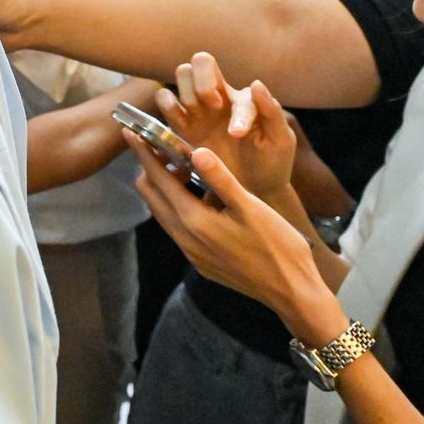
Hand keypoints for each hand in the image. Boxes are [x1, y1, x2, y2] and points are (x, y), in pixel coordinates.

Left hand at [128, 138, 345, 345]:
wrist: (292, 292)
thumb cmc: (278, 247)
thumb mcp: (251, 208)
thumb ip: (220, 179)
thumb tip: (196, 150)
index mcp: (194, 221)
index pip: (158, 178)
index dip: (144, 152)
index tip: (131, 130)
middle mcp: (184, 238)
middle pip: (151, 195)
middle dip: (149, 167)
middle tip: (161, 145)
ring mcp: (191, 253)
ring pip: (162, 212)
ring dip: (163, 187)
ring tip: (180, 167)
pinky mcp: (201, 262)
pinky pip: (176, 227)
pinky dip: (176, 206)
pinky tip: (196, 197)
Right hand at [154, 52, 294, 199]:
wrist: (254, 189)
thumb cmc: (272, 161)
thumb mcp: (281, 140)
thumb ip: (272, 111)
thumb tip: (255, 83)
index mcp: (243, 97)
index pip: (242, 85)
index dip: (231, 105)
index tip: (237, 134)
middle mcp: (219, 96)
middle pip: (200, 61)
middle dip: (203, 82)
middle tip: (214, 107)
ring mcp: (198, 109)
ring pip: (182, 75)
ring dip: (187, 93)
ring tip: (199, 117)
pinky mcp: (182, 125)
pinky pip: (165, 100)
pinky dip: (166, 104)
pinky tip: (180, 124)